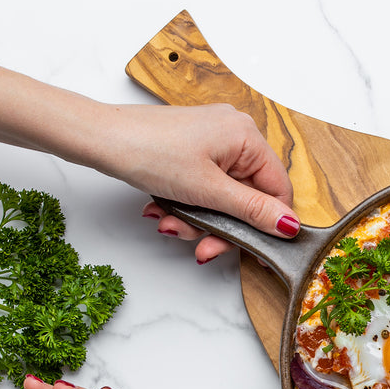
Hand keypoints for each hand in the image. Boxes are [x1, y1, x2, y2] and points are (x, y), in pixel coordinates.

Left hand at [94, 103, 299, 261]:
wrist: (99, 138)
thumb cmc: (150, 152)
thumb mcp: (208, 191)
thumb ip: (252, 210)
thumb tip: (290, 226)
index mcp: (246, 136)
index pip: (277, 189)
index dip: (270, 225)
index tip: (257, 254)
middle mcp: (234, 134)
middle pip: (247, 198)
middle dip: (221, 227)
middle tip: (203, 248)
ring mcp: (212, 142)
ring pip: (223, 199)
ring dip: (199, 221)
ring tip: (170, 223)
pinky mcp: (193, 150)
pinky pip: (204, 189)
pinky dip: (188, 206)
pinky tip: (164, 210)